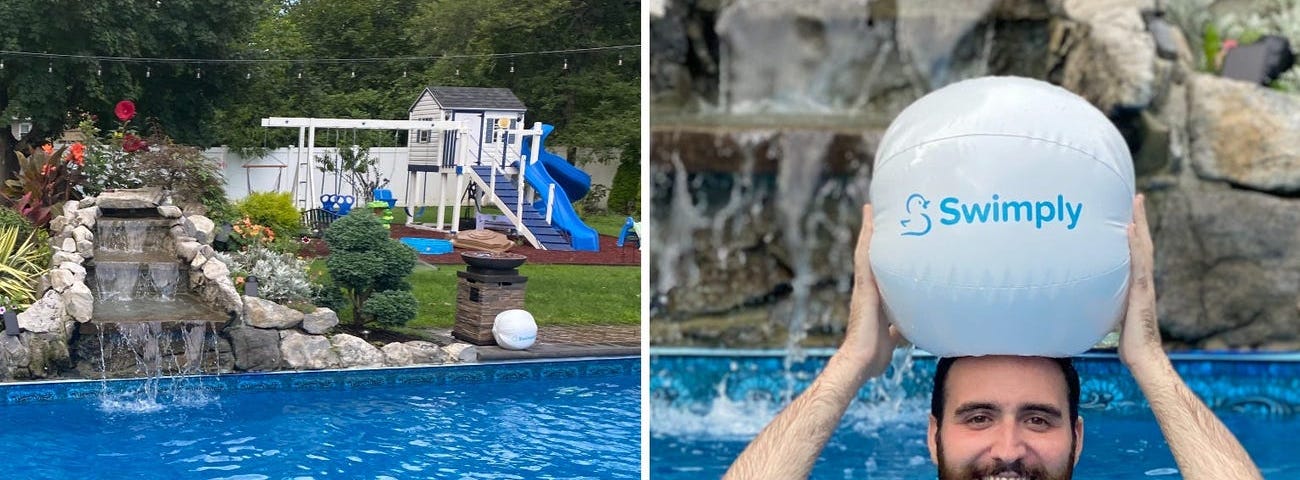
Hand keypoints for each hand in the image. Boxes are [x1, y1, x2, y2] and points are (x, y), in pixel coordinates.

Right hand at [839, 204, 899, 377]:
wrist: (861, 360)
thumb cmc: (875, 354)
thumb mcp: (895, 336)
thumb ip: (902, 328)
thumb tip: (917, 326)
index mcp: (875, 298)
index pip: (879, 270)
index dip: (880, 252)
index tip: (885, 235)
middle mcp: (867, 288)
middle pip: (870, 255)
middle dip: (872, 235)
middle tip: (875, 211)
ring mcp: (864, 285)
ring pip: (866, 251)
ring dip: (868, 230)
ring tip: (871, 208)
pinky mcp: (864, 285)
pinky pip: (865, 256)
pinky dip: (866, 237)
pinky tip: (869, 220)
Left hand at [1119, 194, 1163, 366]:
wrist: (1142, 355)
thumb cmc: (1128, 339)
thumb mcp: (1114, 312)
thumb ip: (1108, 300)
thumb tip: (1092, 296)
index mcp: (1138, 283)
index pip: (1137, 251)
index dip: (1136, 231)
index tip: (1131, 211)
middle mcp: (1143, 279)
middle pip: (1143, 243)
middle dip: (1140, 219)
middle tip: (1136, 196)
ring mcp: (1144, 284)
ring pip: (1143, 248)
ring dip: (1139, 224)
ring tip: (1135, 202)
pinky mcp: (1141, 291)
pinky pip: (1138, 264)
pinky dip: (1135, 245)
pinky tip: (1129, 229)